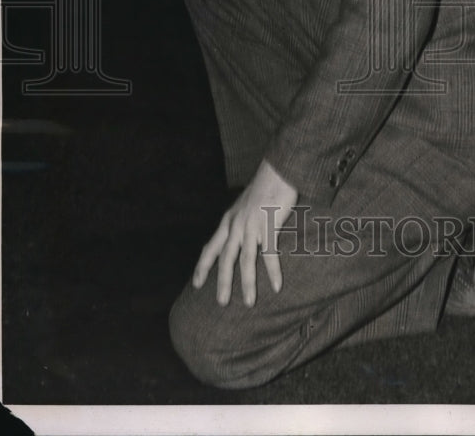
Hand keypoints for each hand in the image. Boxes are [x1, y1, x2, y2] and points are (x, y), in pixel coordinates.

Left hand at [193, 159, 297, 306]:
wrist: (277, 170)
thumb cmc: (264, 186)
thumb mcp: (243, 204)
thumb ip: (239, 220)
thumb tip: (237, 234)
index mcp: (229, 220)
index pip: (211, 247)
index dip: (203, 267)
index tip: (197, 284)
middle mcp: (236, 225)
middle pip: (226, 259)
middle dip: (223, 283)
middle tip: (222, 303)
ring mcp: (251, 226)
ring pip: (246, 261)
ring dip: (247, 283)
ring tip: (249, 302)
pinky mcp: (268, 225)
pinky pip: (269, 254)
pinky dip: (273, 271)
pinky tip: (276, 286)